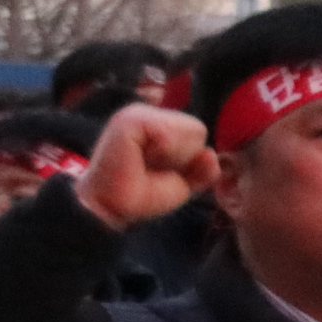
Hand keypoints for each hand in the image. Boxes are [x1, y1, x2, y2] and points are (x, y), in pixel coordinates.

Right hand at [77, 103, 217, 231]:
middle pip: (198, 131)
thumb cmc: (140, 195)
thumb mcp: (184, 183)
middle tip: (153, 170)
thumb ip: (203, 168)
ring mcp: (139, 113)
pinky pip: (170, 135)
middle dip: (184, 159)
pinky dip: (163, 154)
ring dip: (175, 158)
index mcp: (159, 124)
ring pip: (191, 131)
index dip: (190, 161)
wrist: (112, 208)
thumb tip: (209, 153)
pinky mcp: (131, 120)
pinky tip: (140, 160)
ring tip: (146, 165)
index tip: (163, 173)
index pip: (198, 134)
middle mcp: (149, 114)